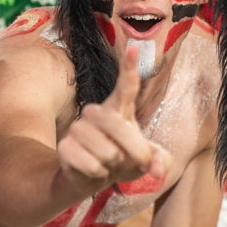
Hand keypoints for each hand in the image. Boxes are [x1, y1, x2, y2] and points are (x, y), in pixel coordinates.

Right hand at [57, 47, 171, 193]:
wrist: (92, 178)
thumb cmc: (124, 161)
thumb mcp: (148, 161)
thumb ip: (161, 162)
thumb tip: (158, 170)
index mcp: (120, 108)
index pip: (126, 85)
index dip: (129, 67)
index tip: (133, 48)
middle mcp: (96, 112)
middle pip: (120, 127)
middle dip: (135, 151)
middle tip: (138, 163)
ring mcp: (78, 127)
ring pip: (108, 152)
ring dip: (114, 165)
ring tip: (109, 163)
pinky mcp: (65, 145)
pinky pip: (92, 165)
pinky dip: (99, 174)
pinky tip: (94, 170)